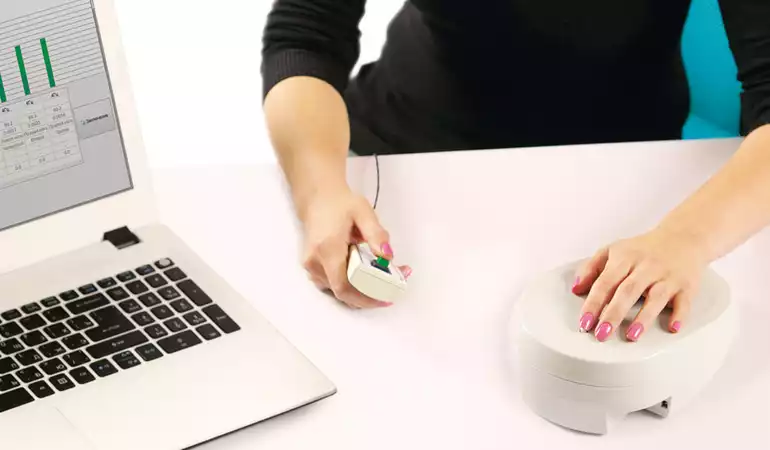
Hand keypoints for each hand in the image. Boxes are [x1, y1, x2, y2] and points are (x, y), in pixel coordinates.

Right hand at [300, 185, 410, 308]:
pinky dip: (352, 285)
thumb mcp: (363, 212)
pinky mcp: (313, 268)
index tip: (385, 299)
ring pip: (339, 290)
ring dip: (361, 290)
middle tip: (392, 285)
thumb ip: (376, 234)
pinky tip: (366, 275)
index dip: (365, 298)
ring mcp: (312, 266)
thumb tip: (387, 256)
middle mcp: (315, 261)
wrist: (317, 198)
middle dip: (369, 294)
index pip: (343, 287)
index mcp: (327, 248)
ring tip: (383, 278)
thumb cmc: (339, 204)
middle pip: (343, 292)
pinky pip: (334, 284)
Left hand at [571, 227, 707, 341]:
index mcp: (625, 258)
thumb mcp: (613, 250)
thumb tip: (576, 289)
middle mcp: (646, 267)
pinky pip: (684, 302)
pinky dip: (679, 315)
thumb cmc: (643, 249)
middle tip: (602, 334)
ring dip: (643, 318)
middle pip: (628, 291)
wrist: (682, 237)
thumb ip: (592, 268)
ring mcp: (667, 276)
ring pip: (656, 297)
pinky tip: (671, 328)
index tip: (585, 322)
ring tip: (631, 336)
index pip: (605, 282)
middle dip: (613, 314)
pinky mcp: (687, 285)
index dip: (594, 303)